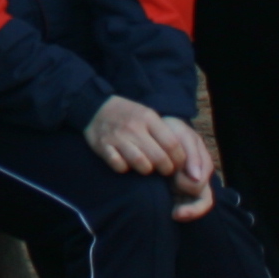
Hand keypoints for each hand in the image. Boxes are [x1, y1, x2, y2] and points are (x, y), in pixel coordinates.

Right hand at [84, 95, 218, 219]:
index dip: (179, 159)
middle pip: (159, 158)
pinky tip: (125, 163)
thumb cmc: (128, 115)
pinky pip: (119, 166)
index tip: (177, 164)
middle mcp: (134, 127)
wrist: (95, 107)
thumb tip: (183, 156)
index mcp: (148, 118)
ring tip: (146, 168)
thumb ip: (163, 132)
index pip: (172, 144)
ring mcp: (118, 137)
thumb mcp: (148, 115)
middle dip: (166, 169)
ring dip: (146, 170)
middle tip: (164, 170)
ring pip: (141, 164)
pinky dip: (124, 168)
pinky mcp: (103, 146)